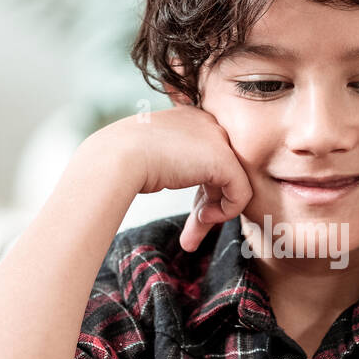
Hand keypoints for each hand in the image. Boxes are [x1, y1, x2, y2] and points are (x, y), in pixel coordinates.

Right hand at [97, 103, 252, 251]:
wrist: (117, 158)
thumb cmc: (123, 161)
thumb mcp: (155, 158)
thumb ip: (179, 168)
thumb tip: (197, 193)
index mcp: (192, 119)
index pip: (208, 161)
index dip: (202, 193)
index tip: (187, 214)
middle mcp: (209, 123)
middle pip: (220, 174)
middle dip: (208, 208)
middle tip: (189, 238)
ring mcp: (219, 139)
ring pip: (232, 186)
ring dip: (213, 216)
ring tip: (190, 239)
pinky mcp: (226, 160)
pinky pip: (241, 193)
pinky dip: (226, 212)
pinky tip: (201, 218)